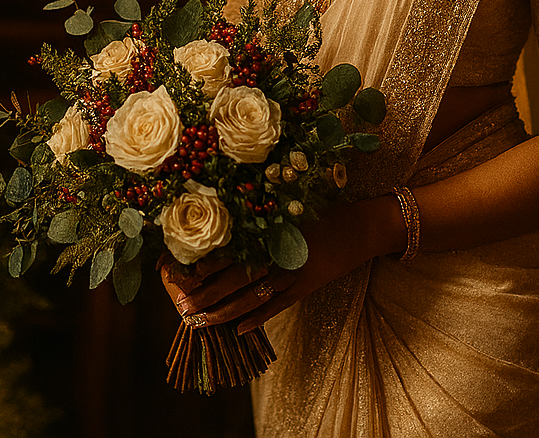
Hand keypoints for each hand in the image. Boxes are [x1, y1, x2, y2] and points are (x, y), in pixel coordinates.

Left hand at [157, 196, 399, 334]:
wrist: (360, 226)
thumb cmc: (319, 210)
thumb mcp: (286, 207)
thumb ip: (257, 218)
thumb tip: (219, 225)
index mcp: (269, 230)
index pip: (227, 249)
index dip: (201, 262)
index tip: (178, 271)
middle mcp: (277, 252)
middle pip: (233, 278)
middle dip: (205, 293)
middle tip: (181, 305)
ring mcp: (292, 273)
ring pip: (251, 297)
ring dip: (223, 311)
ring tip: (200, 321)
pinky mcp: (306, 287)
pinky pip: (277, 306)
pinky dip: (258, 319)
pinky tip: (238, 330)